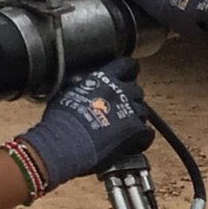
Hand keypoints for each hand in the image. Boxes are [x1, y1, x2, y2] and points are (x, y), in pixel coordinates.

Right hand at [19, 58, 153, 188]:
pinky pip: (147, 133)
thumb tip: (80, 85)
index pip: (126, 65)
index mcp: (104, 78)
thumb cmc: (60, 121)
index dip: (129, 71)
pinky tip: (133, 144)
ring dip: (135, 118)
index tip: (128, 75)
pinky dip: (141, 139)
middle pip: (136, 90)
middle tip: (120, 109)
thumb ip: (81, 85)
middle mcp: (120, 91)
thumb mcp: (66, 93)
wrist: (65, 143)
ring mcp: (130, 111)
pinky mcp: (135, 131)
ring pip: (143, 111)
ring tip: (123, 129)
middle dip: (130, 99)